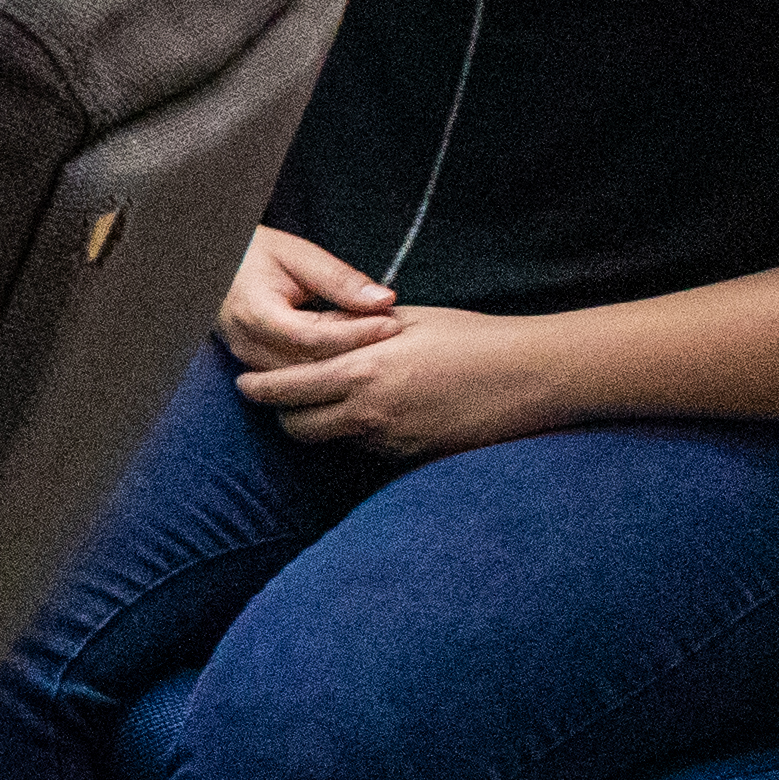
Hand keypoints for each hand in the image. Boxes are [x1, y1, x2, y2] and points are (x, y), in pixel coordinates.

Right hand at [218, 224, 400, 375]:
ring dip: (345, 361)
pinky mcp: (257, 366)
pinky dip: (329, 365)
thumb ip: (339, 279)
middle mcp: (248, 344)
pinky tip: (355, 351)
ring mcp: (249, 360)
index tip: (391, 323)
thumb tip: (383, 300)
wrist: (212, 264)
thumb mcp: (297, 255)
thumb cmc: (252, 254)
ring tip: (380, 342)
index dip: (356, 334)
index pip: (313, 337)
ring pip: (308, 377)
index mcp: (255, 313)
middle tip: (395, 333)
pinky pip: (299, 376)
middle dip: (357, 351)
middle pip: (313, 364)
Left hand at [236, 300, 575, 460]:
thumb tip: (318, 329)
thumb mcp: (408, 321)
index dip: (257, 389)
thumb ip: (357, 330)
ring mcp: (391, 441)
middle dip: (282, 414)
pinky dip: (359, 433)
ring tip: (329, 401)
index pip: (284, 390)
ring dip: (321, 425)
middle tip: (280, 396)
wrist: (532, 377)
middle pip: (295, 428)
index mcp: (362, 372)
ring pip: (330, 442)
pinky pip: (368, 450)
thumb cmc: (472, 337)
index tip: (246, 383)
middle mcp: (369, 413)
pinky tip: (376, 411)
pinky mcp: (413, 458)